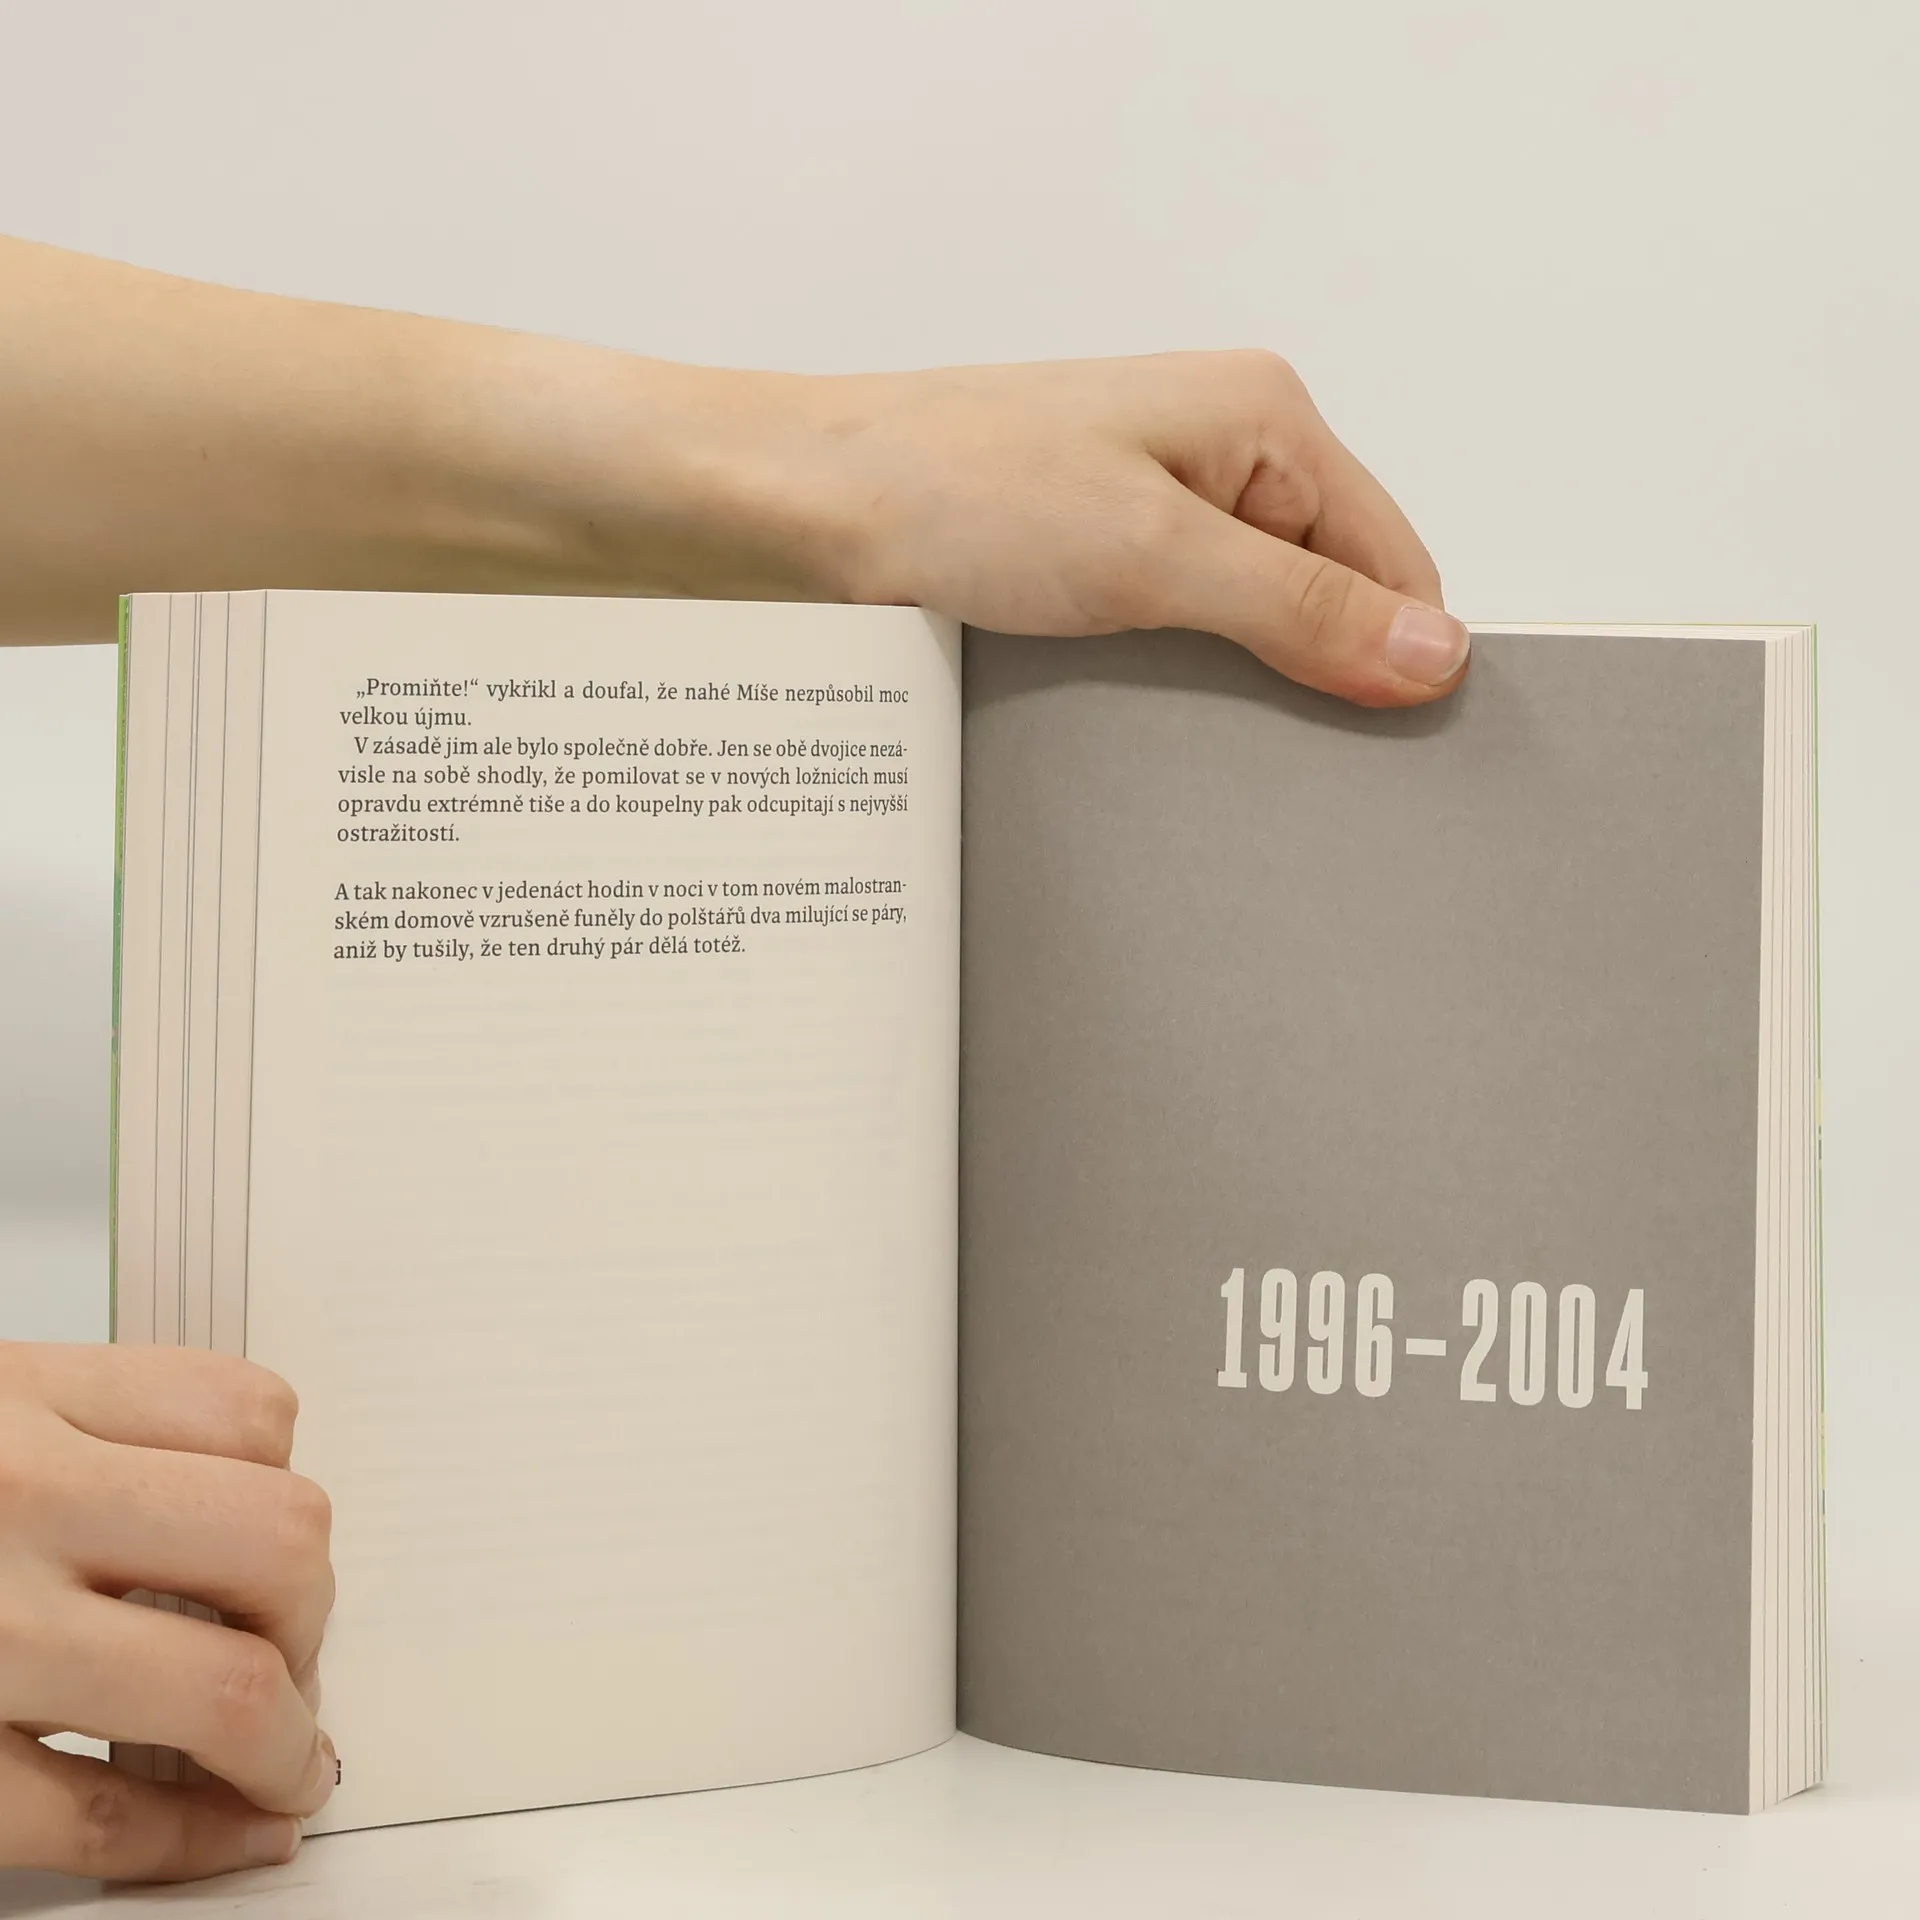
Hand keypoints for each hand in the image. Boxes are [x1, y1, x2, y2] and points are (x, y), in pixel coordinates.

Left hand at [0, 237, 1459, 702]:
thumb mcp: (1148, 557)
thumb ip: (1300, 608)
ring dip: (1226, 704)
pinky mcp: (1074, 573)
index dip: (1399, 659)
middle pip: (1322, 599)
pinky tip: (1139, 747)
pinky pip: (1163, 651)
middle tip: (1294, 787)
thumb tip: (1433, 654)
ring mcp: (1136, 518)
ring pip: (1239, 636)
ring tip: (1196, 764)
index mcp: (1257, 417)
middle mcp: (1206, 459)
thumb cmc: (932, 490)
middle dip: (1311, 689)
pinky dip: (1162, 701)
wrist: (771, 517)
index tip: (1396, 760)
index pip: (1392, 557)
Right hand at [0, 1342, 335, 1879]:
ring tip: (287, 1765)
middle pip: (275, 1538)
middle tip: (292, 1660)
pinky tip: (224, 1836)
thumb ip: (77, 1441)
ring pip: (225, 1684)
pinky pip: (105, 1815)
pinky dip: (192, 1840)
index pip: (243, 1413)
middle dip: (308, 1618)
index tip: (284, 1559)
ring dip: (284, 1744)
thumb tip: (224, 1520)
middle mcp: (13, 1498)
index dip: (287, 1494)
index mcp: (18, 1399)